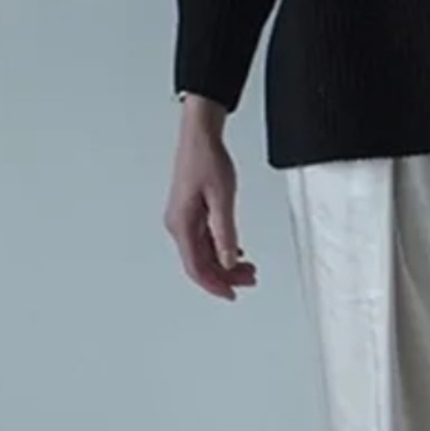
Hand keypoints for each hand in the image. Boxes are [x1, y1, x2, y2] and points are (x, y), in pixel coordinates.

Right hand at [163, 97, 257, 300]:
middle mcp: (178, 225)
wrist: (200, 135)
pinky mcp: (191, 212)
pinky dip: (221, 249)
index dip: (215, 285)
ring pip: (204, 252)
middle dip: (226, 275)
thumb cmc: (206, 159)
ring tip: (249, 268)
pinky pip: (205, 239)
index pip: (196, 267)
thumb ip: (225, 232)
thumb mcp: (221, 198)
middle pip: (201, 263)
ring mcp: (184, 219)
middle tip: (251, 279)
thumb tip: (228, 260)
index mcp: (181, 224)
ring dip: (225, 263)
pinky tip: (236, 252)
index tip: (232, 295)